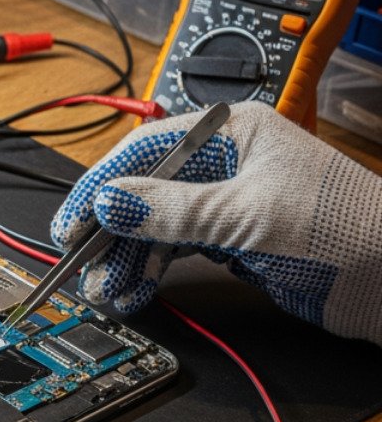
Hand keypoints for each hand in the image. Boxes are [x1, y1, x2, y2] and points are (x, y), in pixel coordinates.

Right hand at [52, 102, 381, 344]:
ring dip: (127, 258)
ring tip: (107, 290)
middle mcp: (226, 162)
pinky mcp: (235, 239)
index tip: (71, 222)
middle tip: (83, 266)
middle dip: (111, 232)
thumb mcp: (249, 216)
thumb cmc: (350, 231)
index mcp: (233, 132)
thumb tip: (110, 202)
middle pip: (145, 191)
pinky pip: (176, 249)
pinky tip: (135, 289)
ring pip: (156, 225)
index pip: (146, 150)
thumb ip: (173, 210)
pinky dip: (151, 269)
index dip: (101, 185)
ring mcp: (229, 201)